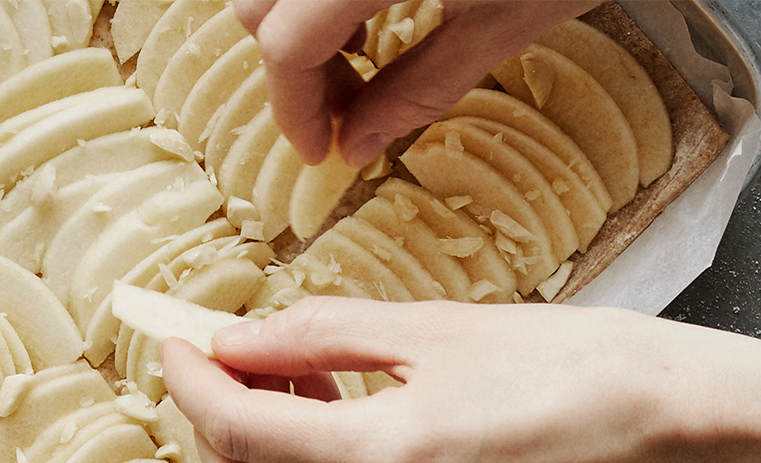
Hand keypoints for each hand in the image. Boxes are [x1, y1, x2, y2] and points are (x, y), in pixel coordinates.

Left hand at [161, 298, 760, 462]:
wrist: (683, 438)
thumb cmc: (587, 367)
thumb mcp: (442, 327)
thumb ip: (325, 335)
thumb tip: (239, 340)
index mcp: (392, 458)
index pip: (240, 431)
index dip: (192, 383)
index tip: (176, 342)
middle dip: (213, 426)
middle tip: (220, 360)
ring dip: (266, 456)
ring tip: (295, 382)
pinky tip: (346, 427)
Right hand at [230, 0, 587, 165]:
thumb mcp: (501, 25)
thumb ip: (416, 89)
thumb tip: (357, 146)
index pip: (286, 46)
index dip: (295, 110)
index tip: (321, 150)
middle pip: (260, 5)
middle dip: (293, 67)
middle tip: (345, 109)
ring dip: (299, 21)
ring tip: (360, 52)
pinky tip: (367, 3)